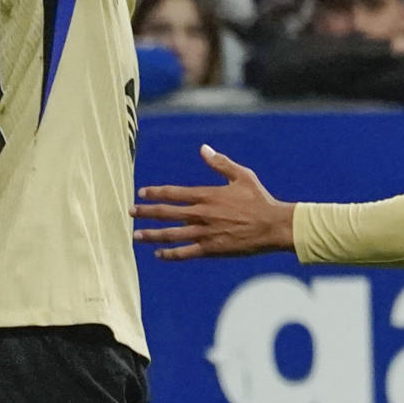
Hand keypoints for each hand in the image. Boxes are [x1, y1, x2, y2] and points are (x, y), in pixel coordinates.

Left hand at [132, 144, 293, 258]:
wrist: (273, 226)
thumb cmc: (260, 199)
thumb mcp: (242, 175)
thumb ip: (221, 163)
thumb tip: (204, 149)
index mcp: (208, 195)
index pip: (174, 193)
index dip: (156, 193)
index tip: (142, 193)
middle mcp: (202, 214)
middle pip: (166, 213)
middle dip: (146, 212)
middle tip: (130, 212)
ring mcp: (205, 233)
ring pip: (171, 234)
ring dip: (151, 235)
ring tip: (136, 235)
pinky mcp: (212, 249)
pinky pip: (185, 253)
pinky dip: (170, 254)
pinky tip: (159, 254)